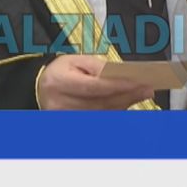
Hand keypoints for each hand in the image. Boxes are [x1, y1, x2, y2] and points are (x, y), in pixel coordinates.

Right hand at [37, 55, 155, 110]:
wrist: (40, 88)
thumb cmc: (59, 72)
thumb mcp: (75, 60)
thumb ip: (98, 67)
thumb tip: (121, 75)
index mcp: (59, 82)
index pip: (94, 87)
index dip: (117, 86)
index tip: (137, 82)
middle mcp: (60, 104)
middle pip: (101, 103)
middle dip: (127, 95)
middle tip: (146, 88)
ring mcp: (66, 118)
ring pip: (102, 114)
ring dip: (124, 104)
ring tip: (140, 93)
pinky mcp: (72, 125)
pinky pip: (98, 119)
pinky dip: (115, 112)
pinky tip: (127, 104)